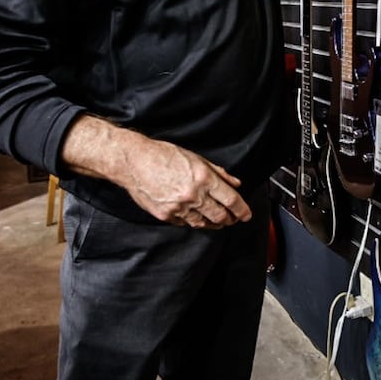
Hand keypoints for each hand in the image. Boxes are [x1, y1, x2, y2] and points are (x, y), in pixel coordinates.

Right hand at [124, 139, 248, 227]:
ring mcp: (179, 207)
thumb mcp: (196, 158)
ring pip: (204, 224)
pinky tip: (197, 217)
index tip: (246, 214)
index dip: (242, 210)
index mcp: (203, 178)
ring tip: (217, 220)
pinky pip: (186, 224)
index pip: (231, 200)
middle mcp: (193, 195)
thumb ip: (218, 172)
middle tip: (233, 218)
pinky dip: (194, 222)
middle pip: (220, 216)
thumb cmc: (163, 155)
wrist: (134, 162)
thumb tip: (235, 183)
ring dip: (214, 223)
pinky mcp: (166, 215)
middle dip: (230, 220)